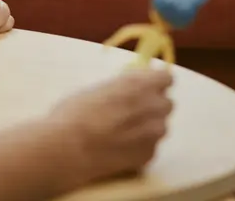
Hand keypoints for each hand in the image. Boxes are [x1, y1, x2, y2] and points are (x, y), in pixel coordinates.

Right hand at [48, 69, 174, 186]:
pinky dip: (140, 146)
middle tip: (132, 112)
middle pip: (167, 103)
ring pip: (160, 126)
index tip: (147, 87)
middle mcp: (152, 107)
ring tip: (124, 133)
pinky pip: (151, 146)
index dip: (156, 83)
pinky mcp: (149, 156)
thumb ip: (121, 88)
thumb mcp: (96, 90)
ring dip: (148, 127)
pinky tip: (120, 148)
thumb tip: (130, 89)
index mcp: (138, 85)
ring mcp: (153, 134)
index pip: (166, 78)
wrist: (66, 150)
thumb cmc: (72, 114)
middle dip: (153, 106)